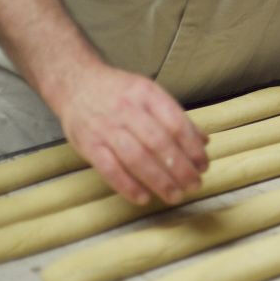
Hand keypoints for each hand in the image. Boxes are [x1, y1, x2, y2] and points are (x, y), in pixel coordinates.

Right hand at [55, 64, 208, 204]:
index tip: (203, 165)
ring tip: (175, 195)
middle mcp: (127, 109)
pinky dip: (127, 186)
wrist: (76, 83)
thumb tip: (204, 141)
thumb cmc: (120, 92)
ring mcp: (106, 128)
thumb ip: (175, 117)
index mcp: (147, 94)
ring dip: (159, 180)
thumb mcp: (150, 94)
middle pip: (159, 143)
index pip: (176, 123)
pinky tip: (144, 198)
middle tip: (194, 185)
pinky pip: (109, 169)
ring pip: (136, 158)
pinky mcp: (88, 144)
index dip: (192, 148)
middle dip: (180, 168)